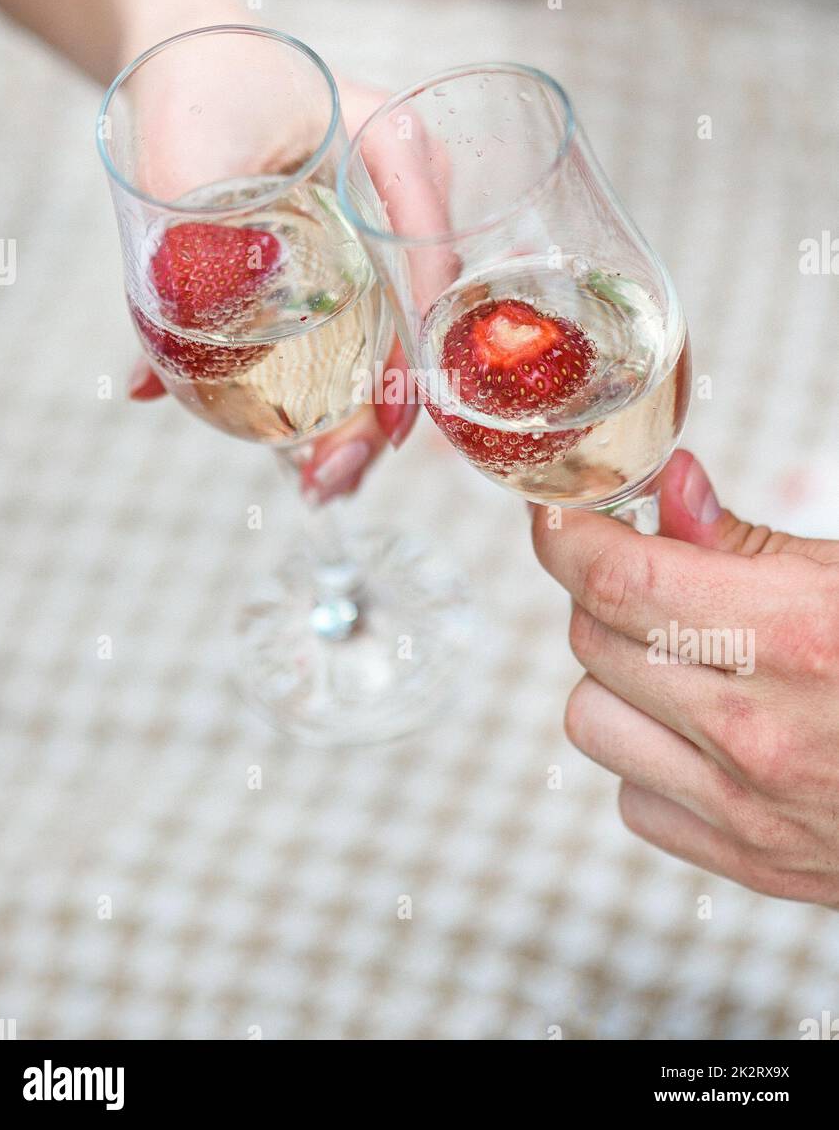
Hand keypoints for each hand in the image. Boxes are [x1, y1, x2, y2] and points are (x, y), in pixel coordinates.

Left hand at [124, 39, 416, 497]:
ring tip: (319, 484)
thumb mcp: (183, 153)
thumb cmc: (197, 84)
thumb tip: (153, 380)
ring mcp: (387, 232)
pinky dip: (337, 389)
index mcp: (393, 145)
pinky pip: (363, 327)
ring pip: (394, 335)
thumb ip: (175, 249)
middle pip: (419, 316)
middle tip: (335, 477)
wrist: (192, 57)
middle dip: (387, 408)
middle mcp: (406, 195)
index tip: (391, 420)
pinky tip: (305, 448)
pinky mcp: (359, 260)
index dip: (416, 342)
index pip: (425, 250)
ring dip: (361, 415)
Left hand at [530, 450, 838, 905]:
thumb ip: (747, 542)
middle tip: (652, 577)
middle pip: (592, 638)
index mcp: (793, 636)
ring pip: (590, 719)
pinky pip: (633, 798)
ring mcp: (748, 809)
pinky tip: (702, 732)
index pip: (617, 579)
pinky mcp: (750, 863)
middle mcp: (757, 731)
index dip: (565, 534)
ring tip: (679, 659)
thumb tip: (668, 488)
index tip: (558, 512)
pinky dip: (648, 758)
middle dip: (606, 591)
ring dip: (617, 677)